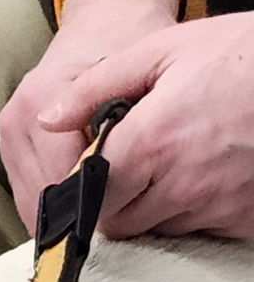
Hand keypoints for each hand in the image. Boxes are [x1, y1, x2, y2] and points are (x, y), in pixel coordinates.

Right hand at [0, 0, 178, 232]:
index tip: (124, 213)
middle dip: (78, 215)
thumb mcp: (138, 72)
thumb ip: (125, 122)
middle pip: (41, 198)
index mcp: (43, 99)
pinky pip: (28, 197)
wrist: (103, 20)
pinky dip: (56, 208)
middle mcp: (17, 119)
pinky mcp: (9, 148)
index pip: (61, 178)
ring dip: (65, 216)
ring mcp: (8, 135)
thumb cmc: (127, 42)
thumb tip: (119, 185)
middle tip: (118, 219)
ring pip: (31, 206)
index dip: (94, 202)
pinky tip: (85, 202)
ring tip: (103, 212)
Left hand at [37, 13, 253, 237]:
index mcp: (152, 142)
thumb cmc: (241, 53)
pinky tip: (211, 175)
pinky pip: (202, 232)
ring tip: (181, 161)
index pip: (91, 197)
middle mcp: (182, 184)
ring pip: (160, 228)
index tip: (96, 169)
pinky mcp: (245, 221)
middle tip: (140, 163)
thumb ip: (97, 87)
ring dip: (158, 206)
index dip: (86, 187)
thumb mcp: (166, 50)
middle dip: (119, 200)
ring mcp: (217, 207)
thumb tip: (48, 118)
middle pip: (121, 223)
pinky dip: (198, 212)